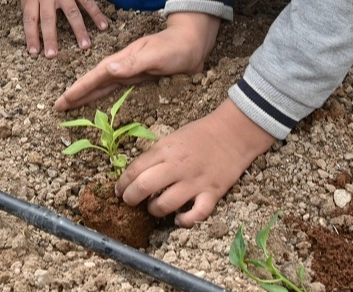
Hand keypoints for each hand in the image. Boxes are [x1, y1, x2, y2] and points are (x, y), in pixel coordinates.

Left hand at [23, 0, 107, 56]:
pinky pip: (88, 2)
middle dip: (50, 40)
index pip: (30, 20)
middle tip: (53, 56)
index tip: (34, 52)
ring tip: (84, 47)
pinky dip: (96, 14)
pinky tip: (104, 26)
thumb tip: (31, 17)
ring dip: (79, 31)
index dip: (31, 36)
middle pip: (48, 21)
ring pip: (71, 14)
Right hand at [54, 12, 219, 110]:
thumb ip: (133, 63)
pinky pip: (117, 92)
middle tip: (58, 108)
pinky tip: (101, 105)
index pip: (96, 77)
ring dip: (88, 97)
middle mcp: (123, 67)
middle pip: (95, 83)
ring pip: (104, 88)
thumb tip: (107, 69)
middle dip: (77, 94)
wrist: (193, 43)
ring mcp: (131, 73)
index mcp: (123, 61)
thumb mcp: (154, 55)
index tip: (63, 101)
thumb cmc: (175, 47)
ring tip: (72, 107)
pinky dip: (105, 98)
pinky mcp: (141, 80)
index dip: (79, 89)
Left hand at [117, 99, 276, 225]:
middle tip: (129, 202)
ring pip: (165, 204)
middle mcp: (177, 166)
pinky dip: (185, 220)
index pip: (135, 169)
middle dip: (131, 198)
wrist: (233, 133)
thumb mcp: (173, 137)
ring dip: (155, 210)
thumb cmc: (201, 133)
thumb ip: (156, 155)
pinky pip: (196, 214)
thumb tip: (138, 174)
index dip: (122, 183)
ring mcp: (195, 181)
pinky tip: (179, 219)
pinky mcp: (212, 192)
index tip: (118, 190)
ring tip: (154, 208)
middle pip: (144, 187)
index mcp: (165, 149)